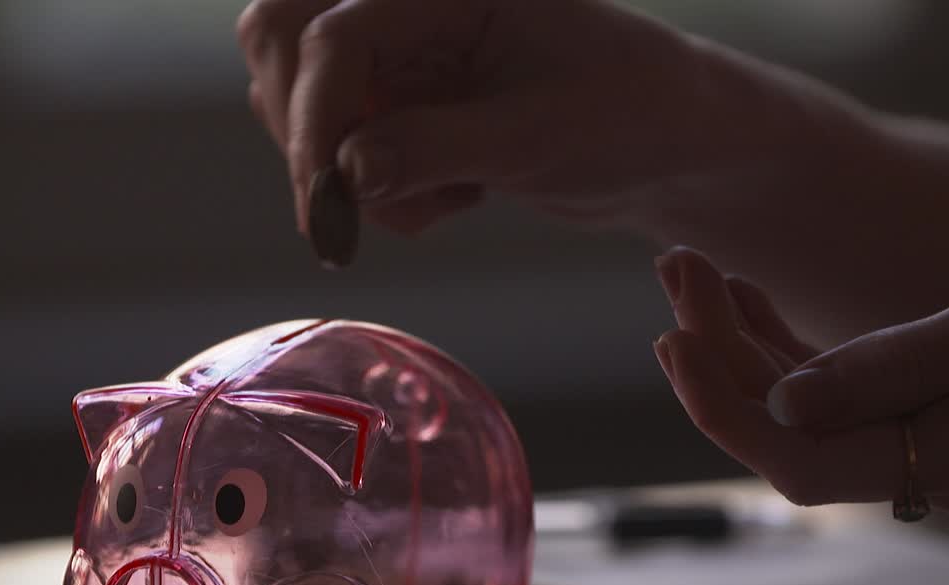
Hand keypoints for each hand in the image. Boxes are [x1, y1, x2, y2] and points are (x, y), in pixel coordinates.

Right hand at [235, 0, 788, 238]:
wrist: (666, 145)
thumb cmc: (630, 114)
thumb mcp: (539, 135)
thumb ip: (436, 146)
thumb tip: (344, 173)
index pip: (335, 35)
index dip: (316, 117)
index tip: (327, 198)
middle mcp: (412, 11)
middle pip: (283, 38)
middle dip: (304, 126)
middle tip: (349, 202)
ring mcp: (403, 57)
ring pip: (302, 99)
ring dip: (341, 167)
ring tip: (442, 198)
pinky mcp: (403, 105)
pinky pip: (339, 144)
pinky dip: (373, 188)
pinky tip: (452, 197)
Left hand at [653, 247, 948, 529]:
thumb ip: (907, 367)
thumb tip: (785, 405)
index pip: (801, 466)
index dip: (725, 413)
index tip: (675, 342)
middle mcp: (919, 458)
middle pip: (781, 422)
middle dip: (716, 346)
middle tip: (677, 263)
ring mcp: (911, 429)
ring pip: (794, 394)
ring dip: (734, 330)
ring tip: (686, 264)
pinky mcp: (911, 397)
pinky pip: (824, 379)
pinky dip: (777, 335)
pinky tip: (737, 290)